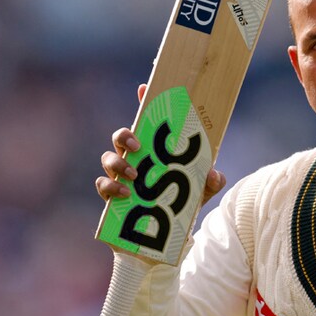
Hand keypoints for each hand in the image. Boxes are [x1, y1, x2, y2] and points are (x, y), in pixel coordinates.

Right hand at [95, 85, 226, 204]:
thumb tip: (213, 174)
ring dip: (118, 164)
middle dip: (125, 136)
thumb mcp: (204, 188)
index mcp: (154, 148)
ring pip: (108, 158)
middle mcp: (134, 157)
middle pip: (120, 136)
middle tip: (138, 146)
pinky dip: (110, 187)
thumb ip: (212, 180)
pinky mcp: (112, 194)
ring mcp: (120, 174)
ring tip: (134, 175)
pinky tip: (125, 194)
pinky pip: (102, 184)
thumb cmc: (186, 198)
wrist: (173, 227)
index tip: (144, 88)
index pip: (147, 120)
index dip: (144, 101)